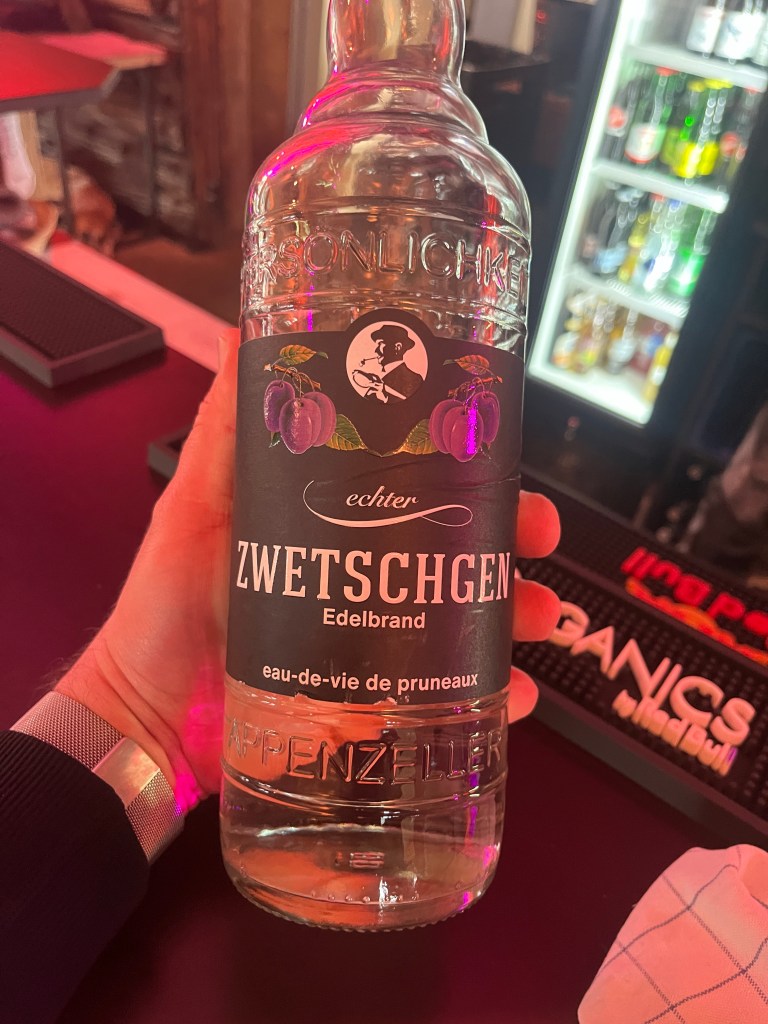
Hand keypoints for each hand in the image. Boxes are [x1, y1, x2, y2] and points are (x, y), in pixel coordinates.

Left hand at [57, 330, 560, 806]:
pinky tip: (514, 693)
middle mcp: (368, 579)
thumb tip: (238, 330)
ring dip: (519, 614)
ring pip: (471, 622)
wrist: (150, 713)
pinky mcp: (380, 704)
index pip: (419, 487)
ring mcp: (379, 644)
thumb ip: (223, 429)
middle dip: (512, 540)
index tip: (503, 456)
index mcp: (339, 527)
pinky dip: (493, 695)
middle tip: (537, 537)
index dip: (470, 469)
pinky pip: (450, 699)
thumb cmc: (168, 604)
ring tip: (538, 618)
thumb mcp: (197, 505)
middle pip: (459, 551)